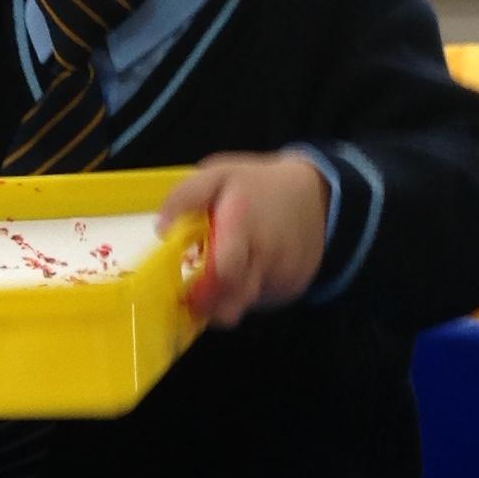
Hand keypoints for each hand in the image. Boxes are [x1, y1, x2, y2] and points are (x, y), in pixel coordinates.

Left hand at [157, 152, 327, 326]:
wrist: (317, 194)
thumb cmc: (260, 185)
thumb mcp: (220, 173)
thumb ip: (187, 195)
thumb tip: (161, 228)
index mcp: (244, 224)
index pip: (225, 270)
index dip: (202, 289)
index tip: (184, 289)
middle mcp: (268, 255)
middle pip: (234, 301)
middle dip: (210, 304)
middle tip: (195, 294)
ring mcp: (284, 275)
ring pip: (245, 304)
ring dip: (227, 297)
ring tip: (223, 273)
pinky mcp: (293, 288)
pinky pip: (262, 301)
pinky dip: (247, 293)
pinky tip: (247, 271)